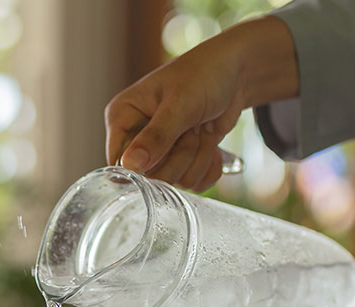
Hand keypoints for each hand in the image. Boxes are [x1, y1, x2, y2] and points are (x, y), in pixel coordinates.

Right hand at [104, 16, 298, 191]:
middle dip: (180, 155)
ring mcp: (159, 153)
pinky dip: (209, 165)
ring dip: (198, 157)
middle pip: (150, 176)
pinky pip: (192, 184)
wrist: (235, 73)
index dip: (144, 164)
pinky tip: (211, 141)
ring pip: (175, 181)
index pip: (119, 160)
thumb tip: (130, 165)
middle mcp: (135, 138)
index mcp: (122, 117)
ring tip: (201, 128)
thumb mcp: (180, 103)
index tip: (168, 147)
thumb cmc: (202, 75)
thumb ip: (156, 136)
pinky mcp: (180, 162)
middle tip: (192, 128)